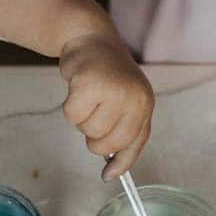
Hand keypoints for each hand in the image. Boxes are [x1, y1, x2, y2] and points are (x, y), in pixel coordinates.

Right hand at [59, 32, 154, 179]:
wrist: (91, 39)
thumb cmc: (106, 76)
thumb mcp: (124, 103)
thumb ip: (122, 134)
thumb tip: (111, 174)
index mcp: (145, 104)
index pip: (134, 144)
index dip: (121, 163)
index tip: (109, 175)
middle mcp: (134, 97)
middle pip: (106, 144)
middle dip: (94, 137)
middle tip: (94, 114)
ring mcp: (113, 89)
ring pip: (87, 130)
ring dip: (81, 118)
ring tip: (88, 96)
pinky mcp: (89, 82)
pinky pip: (72, 114)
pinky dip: (69, 106)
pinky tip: (77, 88)